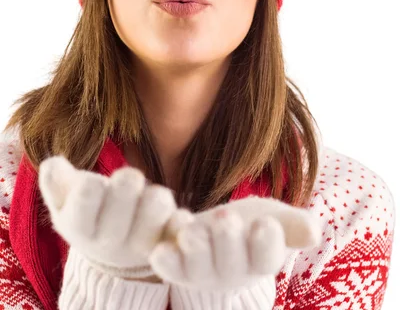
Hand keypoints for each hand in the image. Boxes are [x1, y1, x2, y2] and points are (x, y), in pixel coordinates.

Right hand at [38, 155, 176, 279]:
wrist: (115, 248)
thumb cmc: (89, 211)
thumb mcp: (67, 198)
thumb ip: (57, 181)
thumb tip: (52, 164)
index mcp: (78, 226)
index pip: (81, 210)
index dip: (88, 192)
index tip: (93, 181)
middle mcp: (109, 241)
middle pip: (118, 214)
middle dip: (125, 187)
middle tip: (129, 176)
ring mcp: (140, 245)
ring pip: (153, 217)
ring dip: (156, 199)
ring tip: (154, 193)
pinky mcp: (167, 242)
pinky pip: (177, 231)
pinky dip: (180, 221)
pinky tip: (179, 216)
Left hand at [148, 195, 321, 291]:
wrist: (219, 231)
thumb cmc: (252, 224)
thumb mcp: (276, 218)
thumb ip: (293, 225)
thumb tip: (314, 231)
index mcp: (261, 259)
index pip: (267, 257)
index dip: (267, 243)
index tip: (265, 224)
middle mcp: (232, 272)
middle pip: (231, 263)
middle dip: (228, 241)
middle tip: (225, 217)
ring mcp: (203, 273)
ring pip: (199, 268)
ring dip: (196, 250)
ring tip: (191, 230)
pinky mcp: (177, 267)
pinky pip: (170, 269)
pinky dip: (166, 262)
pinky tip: (160, 251)